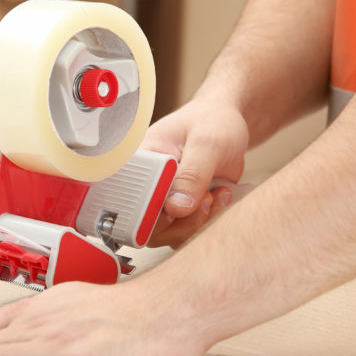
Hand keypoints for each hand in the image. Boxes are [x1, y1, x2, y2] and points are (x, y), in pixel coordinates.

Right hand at [142, 98, 249, 246]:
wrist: (226, 125)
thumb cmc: (212, 122)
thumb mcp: (207, 142)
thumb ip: (192, 174)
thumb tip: (176, 207)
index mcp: (140, 161)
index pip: (129, 199)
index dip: (151, 212)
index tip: (177, 206)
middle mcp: (145, 184)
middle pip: (147, 226)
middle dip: (181, 221)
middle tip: (205, 197)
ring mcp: (162, 200)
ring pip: (167, 234)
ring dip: (197, 222)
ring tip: (215, 194)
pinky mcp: (179, 210)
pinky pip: (185, 232)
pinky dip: (206, 222)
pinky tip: (218, 197)